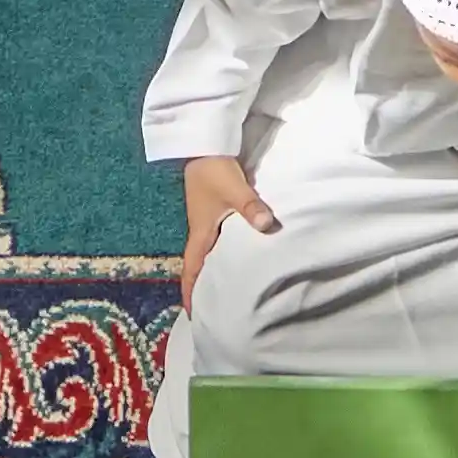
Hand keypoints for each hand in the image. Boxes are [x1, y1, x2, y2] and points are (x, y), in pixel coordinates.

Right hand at [180, 155, 278, 309]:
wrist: (204, 141)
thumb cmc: (214, 167)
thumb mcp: (233, 188)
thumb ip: (250, 207)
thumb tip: (267, 227)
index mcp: (200, 231)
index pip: (191, 269)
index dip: (189, 292)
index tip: (192, 315)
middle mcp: (200, 229)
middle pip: (197, 265)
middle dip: (201, 288)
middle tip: (211, 310)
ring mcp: (206, 219)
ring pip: (207, 253)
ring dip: (211, 271)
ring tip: (225, 291)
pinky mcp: (213, 209)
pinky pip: (216, 240)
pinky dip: (221, 254)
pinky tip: (236, 257)